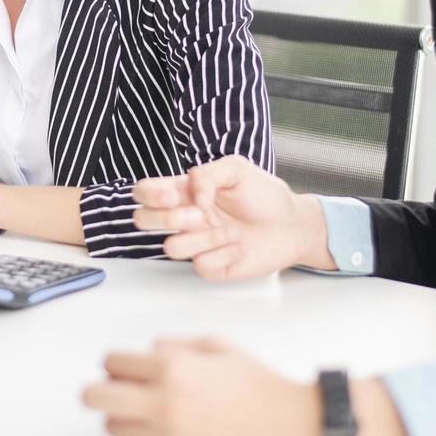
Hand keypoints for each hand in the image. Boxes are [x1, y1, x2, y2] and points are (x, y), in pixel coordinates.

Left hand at [81, 338, 326, 435]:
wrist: (291, 429)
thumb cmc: (260, 386)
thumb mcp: (220, 346)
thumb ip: (177, 345)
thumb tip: (148, 351)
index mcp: (174, 367)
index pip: (112, 362)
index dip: (117, 363)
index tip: (124, 368)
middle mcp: (163, 402)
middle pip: (95, 397)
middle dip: (100, 390)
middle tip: (116, 390)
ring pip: (111, 427)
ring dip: (122, 418)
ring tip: (147, 414)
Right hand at [131, 155, 332, 280]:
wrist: (292, 225)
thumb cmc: (265, 195)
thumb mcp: (237, 169)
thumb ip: (206, 174)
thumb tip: (191, 198)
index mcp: (185, 191)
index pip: (145, 192)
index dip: (149, 195)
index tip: (173, 194)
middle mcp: (185, 217)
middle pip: (143, 220)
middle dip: (167, 218)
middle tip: (198, 215)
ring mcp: (196, 243)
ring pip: (171, 247)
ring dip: (205, 238)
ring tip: (232, 231)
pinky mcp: (210, 266)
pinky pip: (200, 266)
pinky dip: (223, 254)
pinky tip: (240, 246)